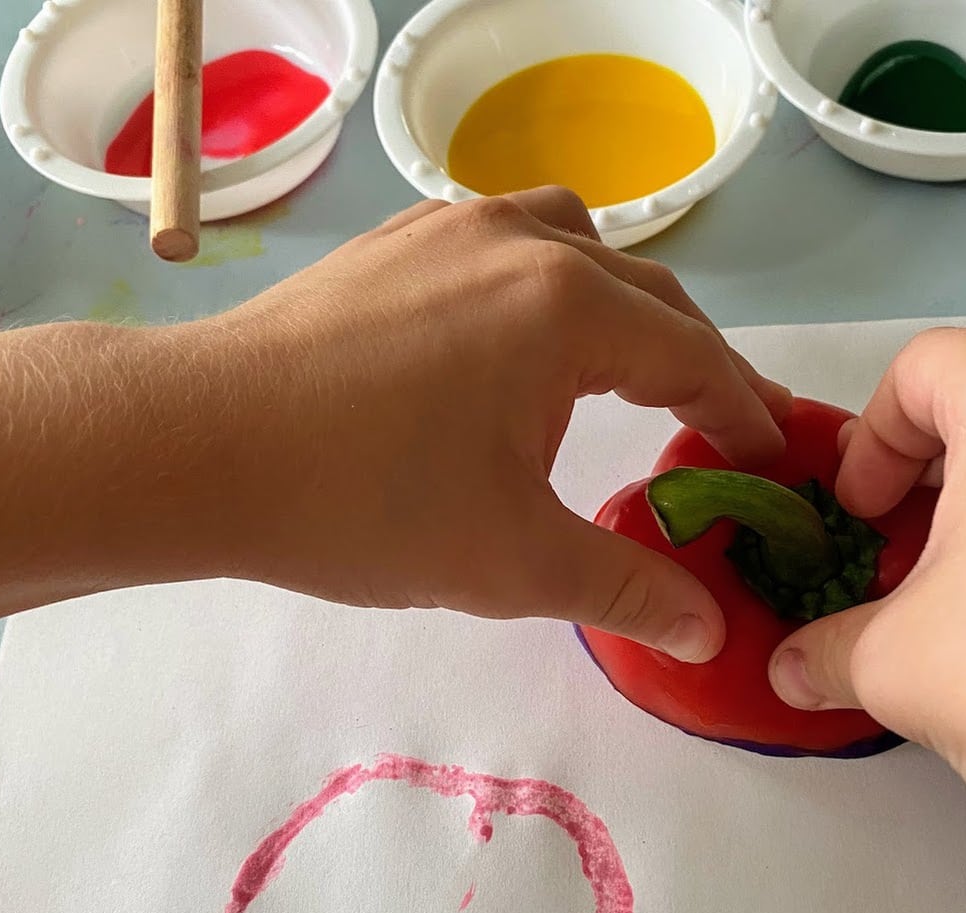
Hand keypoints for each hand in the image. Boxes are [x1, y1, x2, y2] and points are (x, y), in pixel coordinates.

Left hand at [206, 187, 788, 661]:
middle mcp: (520, 243)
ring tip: (620, 370)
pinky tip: (517, 340)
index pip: (691, 356)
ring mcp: (449, 229)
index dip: (741, 410)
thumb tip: (709, 630)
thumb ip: (625, 589)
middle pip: (647, 295)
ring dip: (619, 306)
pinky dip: (546, 282)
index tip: (769, 456)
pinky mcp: (395, 243)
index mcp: (565, 310)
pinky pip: (504, 239)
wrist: (196, 446)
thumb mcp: (511, 564)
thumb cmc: (362, 505)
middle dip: (694, 362)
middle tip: (715, 426)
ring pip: (576, 245)